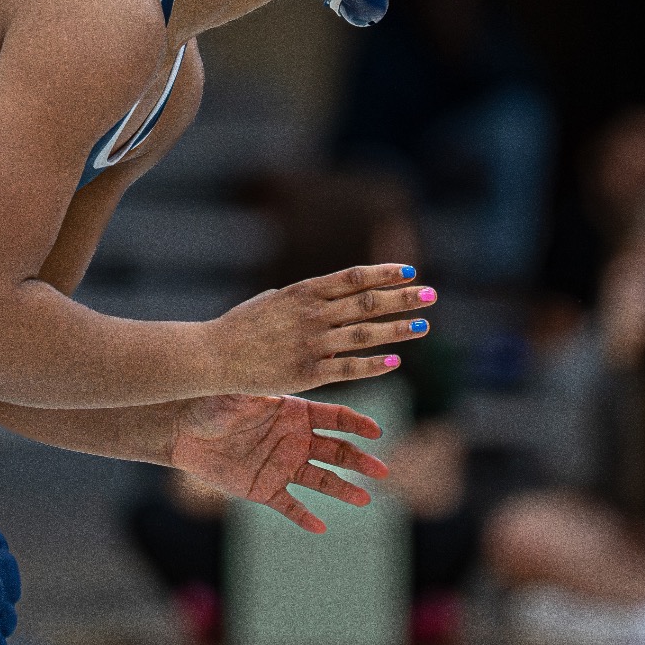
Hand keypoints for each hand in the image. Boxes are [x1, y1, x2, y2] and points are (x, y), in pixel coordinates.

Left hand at [169, 393, 388, 532]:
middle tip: (382, 471)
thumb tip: (284, 370)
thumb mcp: (238, 392)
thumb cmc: (210, 403)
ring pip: (321, 480)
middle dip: (360, 461)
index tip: (376, 431)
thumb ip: (262, 387)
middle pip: (336, 451)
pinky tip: (321, 527)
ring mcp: (282, 465)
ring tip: (365, 499)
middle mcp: (294, 440)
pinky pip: (289, 505)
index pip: (334, 418)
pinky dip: (304, 516)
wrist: (183, 430)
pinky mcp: (265, 488)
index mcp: (294, 413)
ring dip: (343, 490)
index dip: (356, 424)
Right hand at [203, 263, 434, 394]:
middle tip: (431, 295)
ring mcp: (313, 343)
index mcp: (305, 291)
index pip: (355, 277)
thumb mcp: (272, 299)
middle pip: (369, 302)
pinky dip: (374, 364)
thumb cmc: (239, 326)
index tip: (409, 272)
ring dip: (398, 329)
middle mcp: (314, 313)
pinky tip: (395, 361)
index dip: (385, 274)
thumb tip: (321, 292)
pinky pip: (349, 368)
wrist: (213, 355)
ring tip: (424, 326)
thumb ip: (300, 297)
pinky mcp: (308, 373)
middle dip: (404, 298)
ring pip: (366, 334)